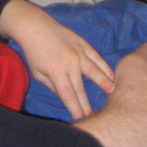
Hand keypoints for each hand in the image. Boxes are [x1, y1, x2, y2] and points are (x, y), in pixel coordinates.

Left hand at [0, 0, 113, 118]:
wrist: (35, 27)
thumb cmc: (34, 52)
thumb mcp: (37, 73)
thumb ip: (52, 86)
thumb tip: (66, 97)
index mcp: (56, 72)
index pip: (68, 95)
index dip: (76, 108)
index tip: (82, 119)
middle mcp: (70, 63)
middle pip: (81, 87)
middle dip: (87, 103)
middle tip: (96, 116)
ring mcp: (78, 53)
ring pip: (94, 70)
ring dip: (103, 82)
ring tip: (113, 92)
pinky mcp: (83, 44)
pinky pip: (96, 56)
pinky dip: (104, 66)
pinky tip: (111, 75)